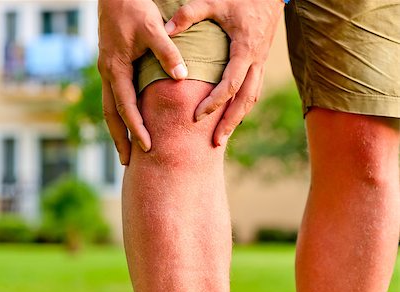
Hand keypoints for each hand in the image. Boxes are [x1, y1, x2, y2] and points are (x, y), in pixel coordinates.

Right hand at [98, 0, 187, 164]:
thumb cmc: (134, 8)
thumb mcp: (153, 29)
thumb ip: (167, 53)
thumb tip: (182, 77)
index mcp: (116, 68)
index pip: (126, 107)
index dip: (136, 129)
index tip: (146, 148)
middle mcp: (108, 73)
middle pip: (111, 115)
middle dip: (119, 139)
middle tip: (127, 163)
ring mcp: (108, 70)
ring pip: (110, 107)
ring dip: (117, 130)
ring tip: (125, 150)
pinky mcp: (112, 65)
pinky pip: (114, 96)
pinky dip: (120, 114)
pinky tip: (129, 121)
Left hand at [165, 0, 283, 145]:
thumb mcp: (214, 0)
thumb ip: (189, 14)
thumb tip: (165, 31)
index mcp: (245, 49)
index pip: (230, 84)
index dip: (214, 102)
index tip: (197, 117)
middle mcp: (256, 61)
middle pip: (246, 100)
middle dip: (231, 122)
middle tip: (216, 143)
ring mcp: (261, 63)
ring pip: (253, 97)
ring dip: (238, 118)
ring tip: (223, 136)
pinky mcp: (260, 62)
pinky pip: (254, 90)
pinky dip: (242, 105)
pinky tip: (231, 115)